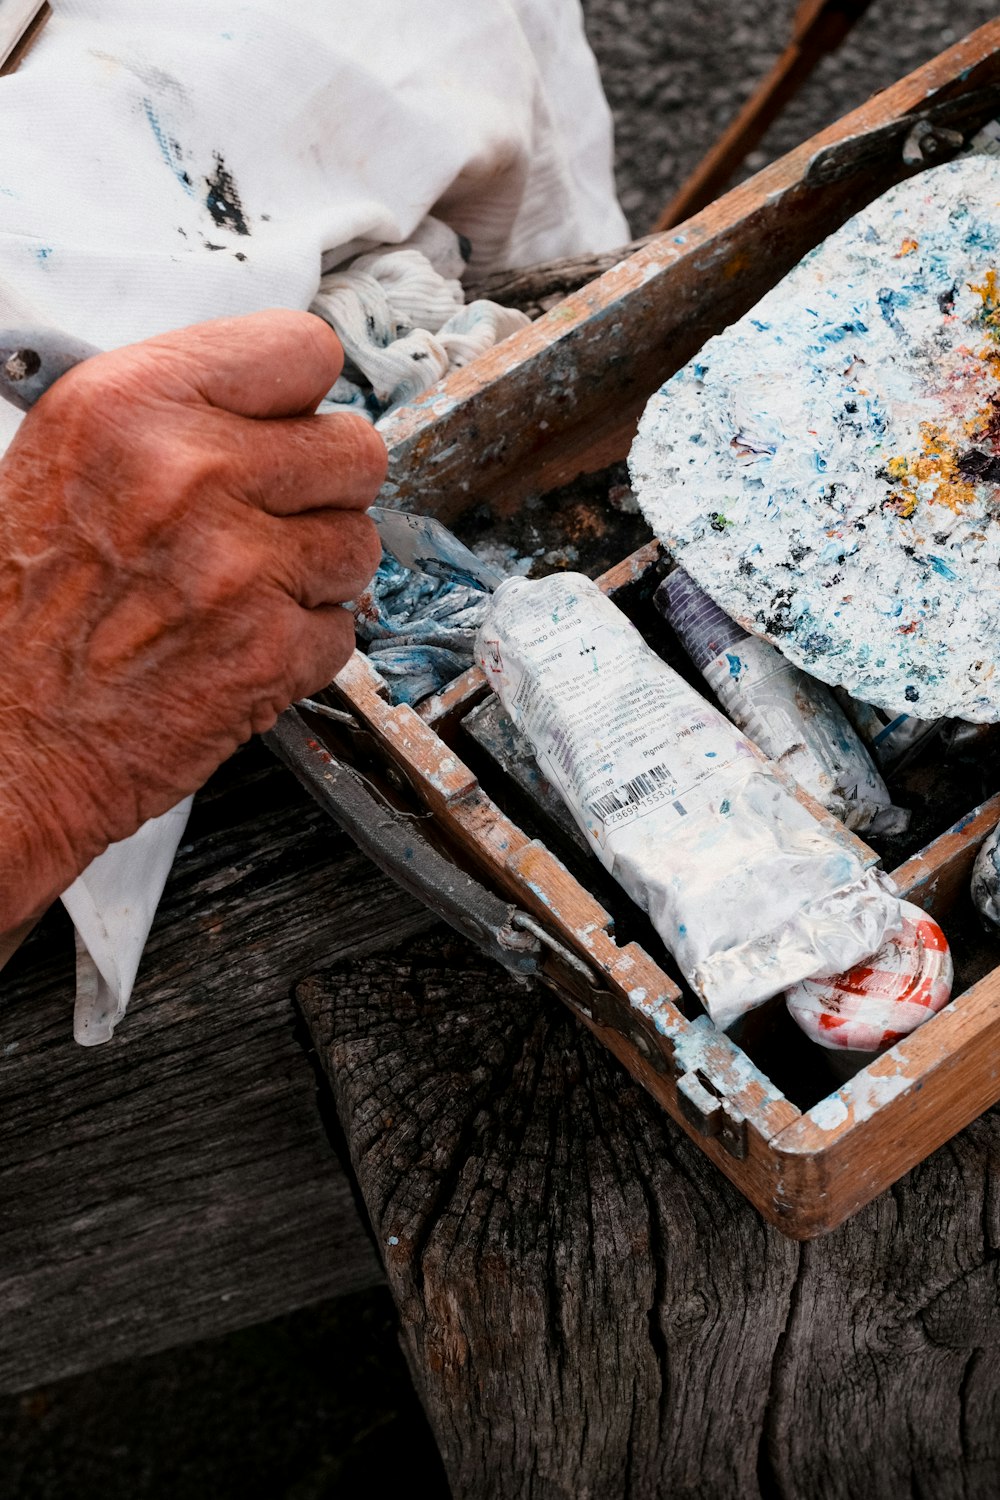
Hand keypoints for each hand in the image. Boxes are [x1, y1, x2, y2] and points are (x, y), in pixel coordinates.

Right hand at [0, 308, 384, 931]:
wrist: (4, 739)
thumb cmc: (21, 612)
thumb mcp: (67, 460)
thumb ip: (177, 414)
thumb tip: (277, 399)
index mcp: (129, 406)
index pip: (302, 350)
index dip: (300, 396)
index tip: (288, 422)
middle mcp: (188, 474)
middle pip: (355, 448)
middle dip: (322, 487)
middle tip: (272, 516)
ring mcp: (238, 566)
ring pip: (360, 540)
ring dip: (316, 569)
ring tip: (242, 589)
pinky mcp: (271, 650)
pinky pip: (343, 625)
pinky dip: (304, 642)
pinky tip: (239, 643)